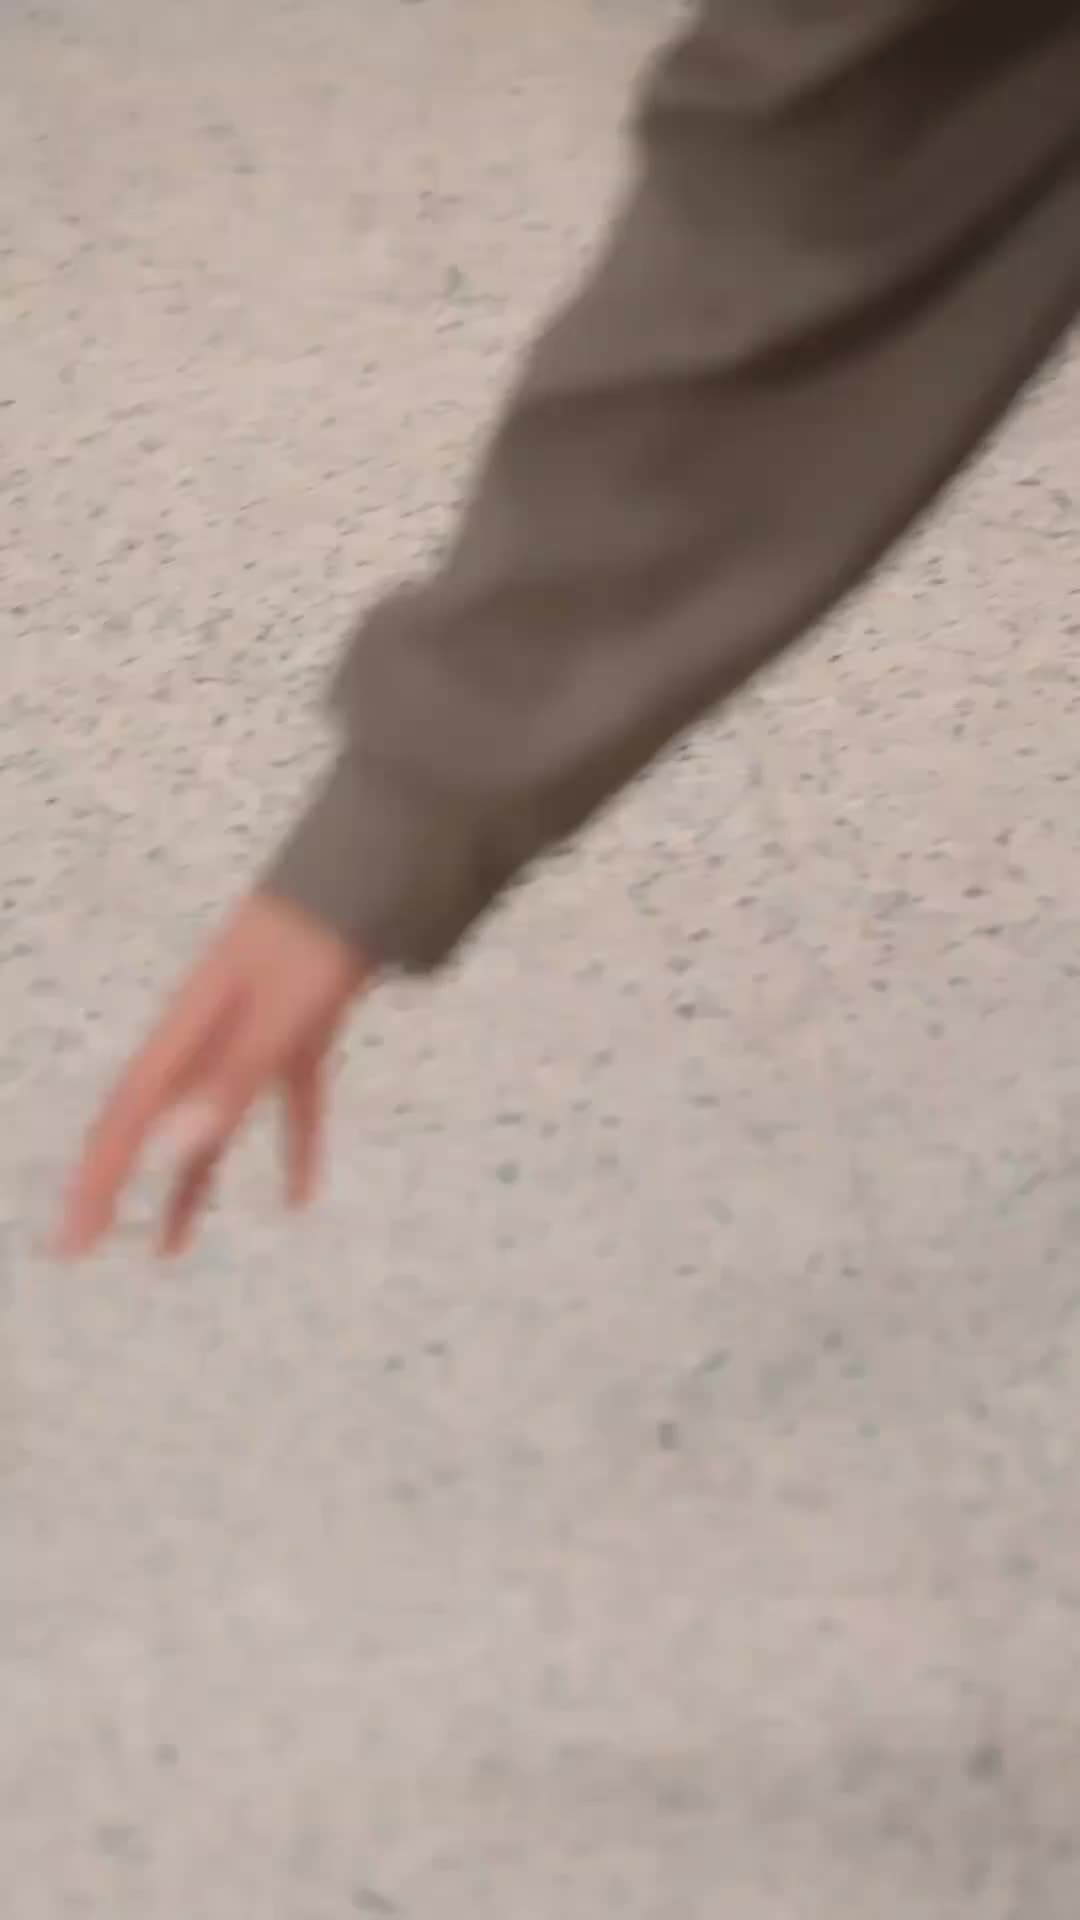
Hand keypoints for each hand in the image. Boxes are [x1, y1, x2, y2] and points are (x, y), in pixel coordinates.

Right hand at [55, 893, 368, 1257]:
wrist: (371, 870)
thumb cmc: (318, 936)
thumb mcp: (281, 1012)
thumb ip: (233, 1080)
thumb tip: (176, 1148)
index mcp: (191, 1028)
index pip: (128, 1117)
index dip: (98, 1179)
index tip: (73, 1239)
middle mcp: (209, 1034)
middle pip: (150, 1122)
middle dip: (116, 1184)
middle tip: (83, 1244)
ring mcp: (253, 1032)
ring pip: (208, 1122)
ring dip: (190, 1183)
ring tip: (169, 1249)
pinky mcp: (297, 1031)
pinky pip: (284, 1102)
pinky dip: (291, 1148)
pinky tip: (300, 1197)